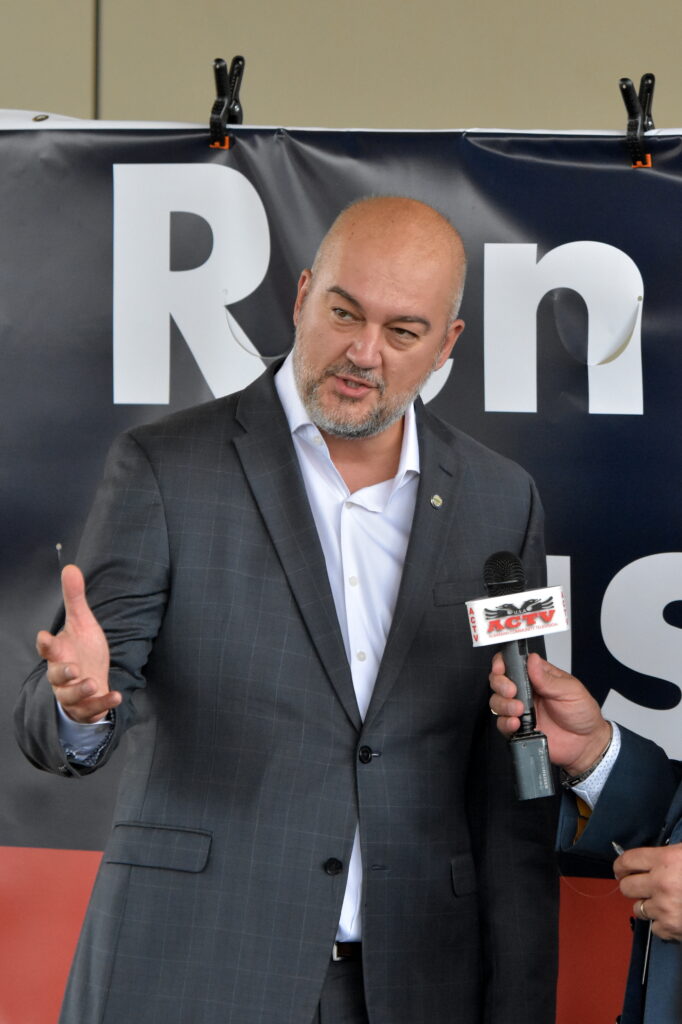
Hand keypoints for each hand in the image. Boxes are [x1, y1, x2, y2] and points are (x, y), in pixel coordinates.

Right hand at [35, 564, 119, 723]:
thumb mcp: (82, 623)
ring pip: (70, 696)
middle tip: (74, 668)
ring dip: (81, 690)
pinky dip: (103, 703)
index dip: (45, 644)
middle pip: (56, 675)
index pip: (47, 649)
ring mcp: (73, 693)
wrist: (91, 680)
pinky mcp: (86, 707)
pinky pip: (91, 709)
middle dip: (63, 673)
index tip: (44, 637)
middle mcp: (62, 675)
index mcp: (59, 653)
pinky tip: (116, 696)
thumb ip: (74, 599)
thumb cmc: (82, 650)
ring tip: (92, 682)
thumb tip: (70, 567)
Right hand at [488, 651, 610, 773]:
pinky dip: (505, 723)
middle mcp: (526, 691)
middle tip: (512, 691)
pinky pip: (502, 724)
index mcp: (537, 676)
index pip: (512, 663)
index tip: (501, 668)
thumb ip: (548, 678)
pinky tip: (516, 723)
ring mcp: (520, 710)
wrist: (586, 743)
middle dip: (500, 684)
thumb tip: (532, 660)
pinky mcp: (518, 728)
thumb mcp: (570, 690)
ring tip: (519, 709)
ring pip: (497, 702)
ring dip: (504, 704)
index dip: (502, 663)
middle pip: (499, 681)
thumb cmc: (582, 713)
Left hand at [615, 844, 681, 941]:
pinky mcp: (673, 930)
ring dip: (647, 906)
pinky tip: (673, 917)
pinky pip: (655, 929)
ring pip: (638, 909)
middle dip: (631, 885)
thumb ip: (669, 856)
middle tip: (640, 885)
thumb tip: (649, 861)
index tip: (621, 869)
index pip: (627, 861)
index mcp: (665, 860)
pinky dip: (662, 925)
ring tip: (662, 902)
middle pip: (626, 887)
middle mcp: (660, 884)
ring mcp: (665, 909)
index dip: (621, 865)